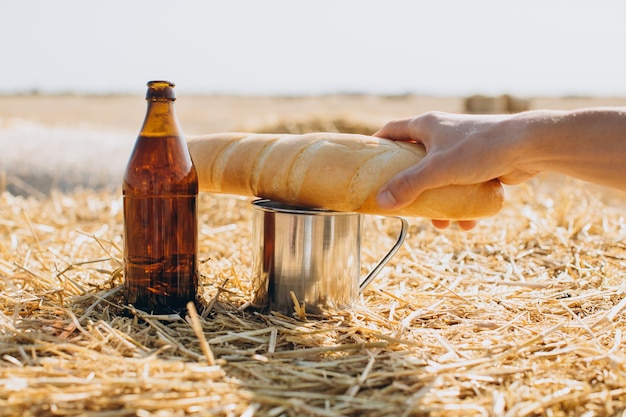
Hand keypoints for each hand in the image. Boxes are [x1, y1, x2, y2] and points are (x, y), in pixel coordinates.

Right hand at [374, 112, 532, 228]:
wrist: (530, 145)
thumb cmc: (481, 148)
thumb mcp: (438, 169)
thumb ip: (409, 185)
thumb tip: (382, 202)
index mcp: (426, 125)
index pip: (391, 130)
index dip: (377, 145)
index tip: (367, 165)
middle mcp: (442, 133)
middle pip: (414, 159)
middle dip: (410, 186)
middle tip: (403, 204)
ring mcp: (461, 148)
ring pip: (440, 177)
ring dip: (438, 202)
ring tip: (440, 225)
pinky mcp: (480, 162)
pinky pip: (462, 186)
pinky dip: (462, 204)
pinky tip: (467, 223)